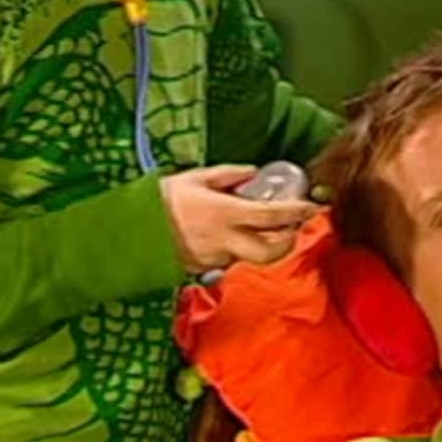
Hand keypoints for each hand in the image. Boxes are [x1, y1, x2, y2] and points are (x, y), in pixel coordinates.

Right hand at [160, 166, 320, 273]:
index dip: (296, 212)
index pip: (272, 216)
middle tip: (290, 228)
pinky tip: (228, 234)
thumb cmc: (162, 199)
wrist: (129, 230)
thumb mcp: (196, 177)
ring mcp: (215, 258)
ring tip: (257, 227)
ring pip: (251, 257)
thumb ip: (228, 175)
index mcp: (225, 213)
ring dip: (261, 245)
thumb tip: (253, 172)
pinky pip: (229, 260)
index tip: (312, 207)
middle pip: (271, 251)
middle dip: (287, 242)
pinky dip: (236, 248)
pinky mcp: (204, 268)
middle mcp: (225, 240)